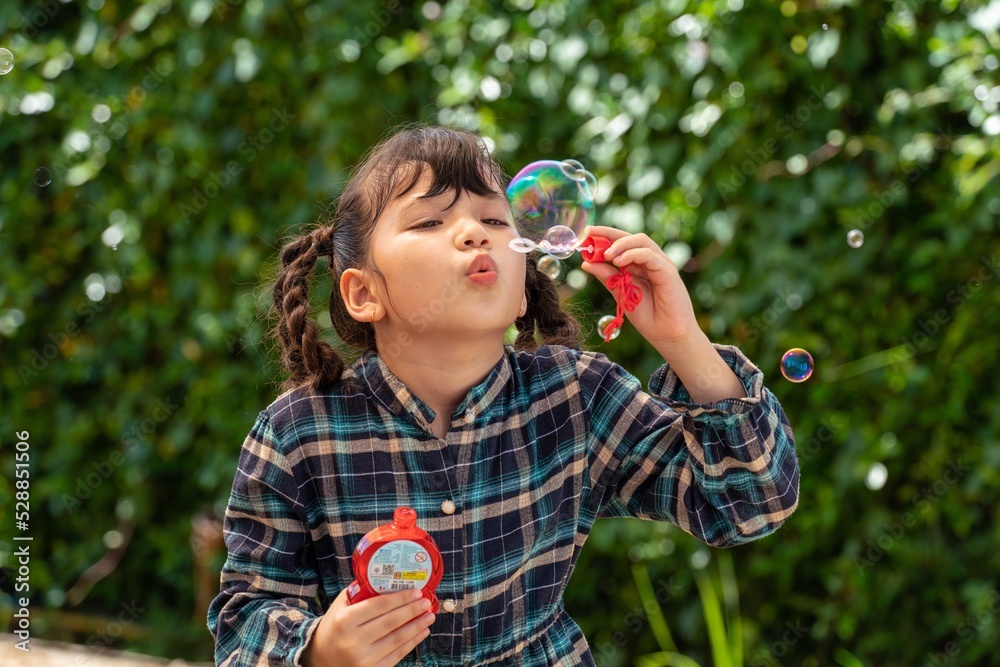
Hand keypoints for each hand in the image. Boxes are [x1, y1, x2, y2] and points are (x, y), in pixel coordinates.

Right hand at [301, 588, 434, 666]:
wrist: (321, 659)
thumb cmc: (334, 627)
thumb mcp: (340, 606)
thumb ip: (360, 592)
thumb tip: (386, 576)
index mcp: (345, 621)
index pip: (378, 606)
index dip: (400, 598)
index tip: (416, 591)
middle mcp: (354, 641)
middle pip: (390, 622)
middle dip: (412, 610)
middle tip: (426, 601)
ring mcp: (364, 659)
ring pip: (397, 639)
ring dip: (417, 626)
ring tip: (429, 615)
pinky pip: (397, 655)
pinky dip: (412, 642)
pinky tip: (422, 631)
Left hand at [579, 226, 700, 347]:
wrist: (668, 335)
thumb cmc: (648, 317)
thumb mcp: (620, 294)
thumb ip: (607, 277)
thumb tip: (587, 263)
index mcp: (639, 265)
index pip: (622, 242)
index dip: (604, 236)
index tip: (586, 235)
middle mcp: (650, 260)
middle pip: (630, 237)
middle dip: (608, 233)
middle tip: (589, 235)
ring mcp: (660, 264)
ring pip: (641, 240)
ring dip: (620, 244)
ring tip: (606, 255)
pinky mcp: (668, 271)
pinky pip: (649, 255)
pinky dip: (632, 254)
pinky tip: (618, 262)